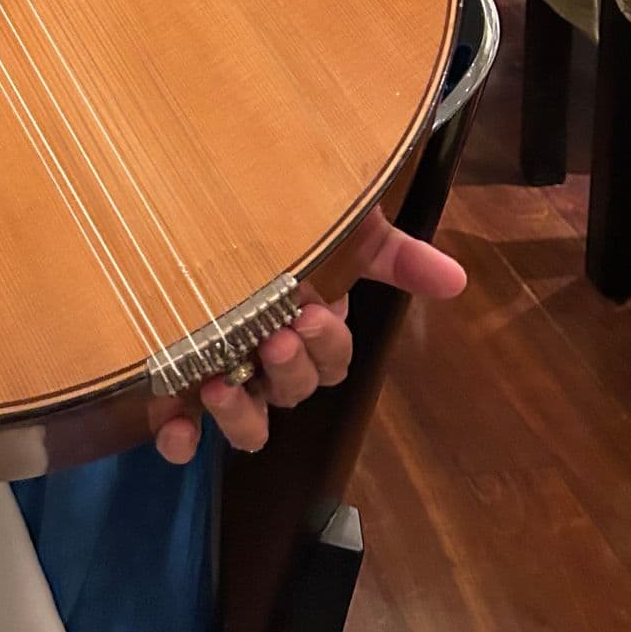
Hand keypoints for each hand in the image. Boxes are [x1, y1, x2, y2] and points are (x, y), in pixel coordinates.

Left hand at [150, 209, 464, 463]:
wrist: (194, 193)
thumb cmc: (276, 213)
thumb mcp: (339, 224)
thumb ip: (392, 252)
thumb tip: (456, 278)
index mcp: (309, 325)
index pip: (333, 359)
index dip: (326, 346)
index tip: (311, 314)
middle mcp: (269, 358)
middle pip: (295, 393)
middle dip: (289, 372)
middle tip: (271, 338)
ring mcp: (223, 374)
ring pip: (248, 426)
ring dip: (241, 416)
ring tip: (219, 385)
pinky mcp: (174, 384)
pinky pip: (181, 431)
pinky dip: (179, 438)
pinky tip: (175, 429)